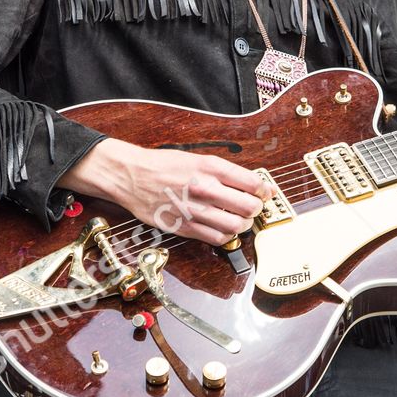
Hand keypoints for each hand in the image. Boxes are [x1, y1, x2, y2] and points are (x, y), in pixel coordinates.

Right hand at [61, 138, 269, 245]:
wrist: (132, 176)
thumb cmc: (164, 165)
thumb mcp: (196, 158)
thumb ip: (223, 172)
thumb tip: (251, 184)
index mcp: (210, 167)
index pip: (252, 182)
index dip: (264, 190)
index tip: (265, 193)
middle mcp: (204, 188)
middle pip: (248, 206)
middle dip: (256, 208)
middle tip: (253, 207)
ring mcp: (195, 210)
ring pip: (235, 225)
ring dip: (243, 224)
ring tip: (240, 220)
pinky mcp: (184, 227)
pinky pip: (217, 238)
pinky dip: (226, 235)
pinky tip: (224, 229)